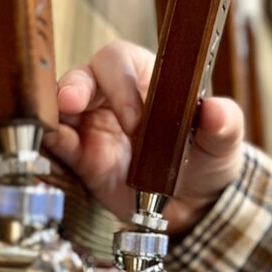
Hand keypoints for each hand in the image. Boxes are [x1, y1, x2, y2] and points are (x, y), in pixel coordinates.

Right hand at [45, 41, 244, 234]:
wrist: (190, 209)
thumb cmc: (205, 162)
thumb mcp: (222, 145)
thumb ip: (224, 125)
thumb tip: (217, 111)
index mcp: (149, 79)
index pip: (123, 62)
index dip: (122, 84)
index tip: (134, 120)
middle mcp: (115, 95)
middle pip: (85, 75)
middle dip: (77, 86)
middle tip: (75, 104)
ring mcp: (93, 124)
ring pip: (63, 104)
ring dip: (55, 111)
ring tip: (55, 125)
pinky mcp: (81, 156)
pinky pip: (58, 143)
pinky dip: (49, 142)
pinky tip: (47, 145)